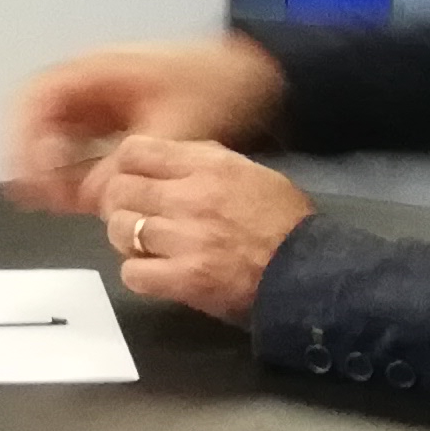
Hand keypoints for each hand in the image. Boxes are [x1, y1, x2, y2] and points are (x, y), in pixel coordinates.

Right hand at [5, 34, 285, 209]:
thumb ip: (133, 164)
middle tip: (34, 197)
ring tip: (52, 205)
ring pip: (57, 134)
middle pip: (39, 117)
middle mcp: (91, 83)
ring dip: (51, 168)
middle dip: (32, 158)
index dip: (25, 136)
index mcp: (98, 70)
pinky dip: (74, 170)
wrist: (252, 73)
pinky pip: (81, 145)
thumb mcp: (176, 127)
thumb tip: (97, 198)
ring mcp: (103, 102)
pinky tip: (78, 200)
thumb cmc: (216, 85)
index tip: (31, 175)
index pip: (39, 97)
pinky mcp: (116, 121)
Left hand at [89, 135, 314, 322]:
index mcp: (208, 165)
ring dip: (126, 239)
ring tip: (145, 246)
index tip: (132, 180)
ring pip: (119, 230)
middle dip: (120, 204)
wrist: (310, 272)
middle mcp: (190, 196)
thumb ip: (206, 162)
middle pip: (120, 190)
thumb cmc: (285, 221)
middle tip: (133, 217)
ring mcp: (185, 239)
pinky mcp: (185, 279)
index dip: (124, 167)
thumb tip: (169, 159)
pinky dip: (138, 274)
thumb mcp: (250, 172)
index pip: (135, 151)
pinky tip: (155, 273)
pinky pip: (132, 272)